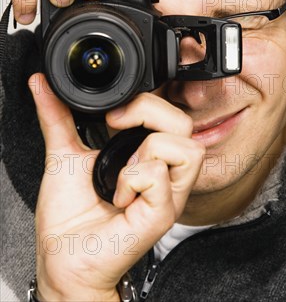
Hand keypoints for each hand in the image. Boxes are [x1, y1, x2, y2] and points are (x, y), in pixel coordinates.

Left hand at [29, 74, 204, 301]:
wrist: (62, 255)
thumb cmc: (70, 214)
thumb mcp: (64, 153)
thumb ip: (57, 117)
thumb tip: (41, 85)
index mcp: (147, 155)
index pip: (170, 113)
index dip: (147, 102)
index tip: (111, 116)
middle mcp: (164, 172)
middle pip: (185, 123)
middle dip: (150, 114)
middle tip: (116, 128)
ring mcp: (167, 194)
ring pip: (188, 147)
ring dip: (148, 150)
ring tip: (124, 170)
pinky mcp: (162, 214)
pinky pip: (158, 176)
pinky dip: (132, 179)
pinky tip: (118, 196)